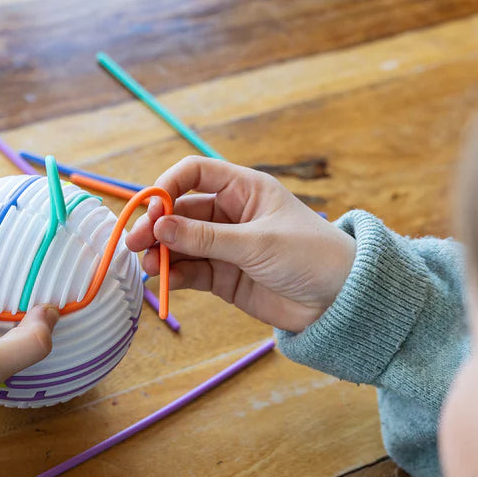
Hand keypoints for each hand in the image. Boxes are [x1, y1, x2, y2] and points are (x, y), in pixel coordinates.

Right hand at [126, 157, 356, 332]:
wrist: (342, 302)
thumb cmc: (311, 257)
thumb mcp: (257, 243)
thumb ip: (205, 237)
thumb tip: (159, 226)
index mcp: (244, 189)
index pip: (194, 174)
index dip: (167, 186)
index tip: (150, 209)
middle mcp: (230, 213)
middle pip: (179, 211)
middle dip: (156, 225)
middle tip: (135, 242)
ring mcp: (225, 246)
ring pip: (180, 243)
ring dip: (161, 252)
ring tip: (148, 265)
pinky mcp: (224, 276)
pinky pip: (190, 271)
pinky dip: (174, 274)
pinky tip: (164, 280)